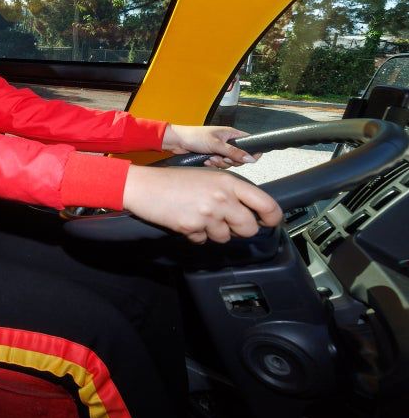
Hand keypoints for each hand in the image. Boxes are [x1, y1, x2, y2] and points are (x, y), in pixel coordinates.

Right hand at [124, 165, 282, 243]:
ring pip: (225, 237)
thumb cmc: (173, 180)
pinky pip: (203, 240)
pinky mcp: (193, 227)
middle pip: (249, 228)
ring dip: (215, 232)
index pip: (266, 204)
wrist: (144, 186)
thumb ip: (230, 192)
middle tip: (227, 222)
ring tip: (199, 217)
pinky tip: (186, 220)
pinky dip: (196, 234)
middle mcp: (222, 198)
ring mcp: (208, 214)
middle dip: (240, 230)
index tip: (268, 221)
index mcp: (229, 183)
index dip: (272, 217)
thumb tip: (247, 210)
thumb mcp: (208, 177)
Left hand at [163, 124, 256, 168]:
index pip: (250, 142)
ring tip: (210, 158)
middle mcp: (228, 141)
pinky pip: (219, 164)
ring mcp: (220, 149)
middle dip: (230, 160)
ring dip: (219, 163)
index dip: (252, 151)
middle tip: (220, 158)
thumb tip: (251, 158)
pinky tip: (205, 161)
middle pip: (240, 156)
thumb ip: (234, 152)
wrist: (177, 142)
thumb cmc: (195, 137)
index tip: (248, 159)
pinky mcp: (213, 156)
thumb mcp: (216, 145)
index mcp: (231, 134)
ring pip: (229, 163)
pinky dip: (213, 164)